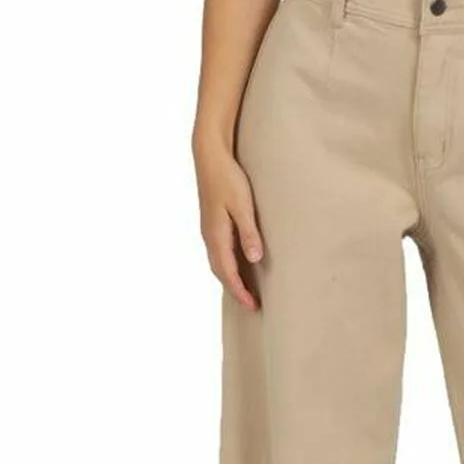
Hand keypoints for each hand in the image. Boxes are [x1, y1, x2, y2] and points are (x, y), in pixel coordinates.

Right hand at [194, 138, 265, 311]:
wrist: (210, 156)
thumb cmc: (228, 179)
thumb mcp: (243, 205)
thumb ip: (248, 232)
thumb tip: (254, 260)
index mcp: (216, 236)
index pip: (228, 272)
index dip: (240, 291)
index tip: (253, 306)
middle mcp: (209, 236)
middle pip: (220, 271)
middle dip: (235, 289)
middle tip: (252, 304)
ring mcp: (209, 229)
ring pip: (218, 261)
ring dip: (230, 277)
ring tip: (246, 288)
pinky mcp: (212, 220)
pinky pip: (218, 250)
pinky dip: (227, 263)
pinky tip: (238, 260)